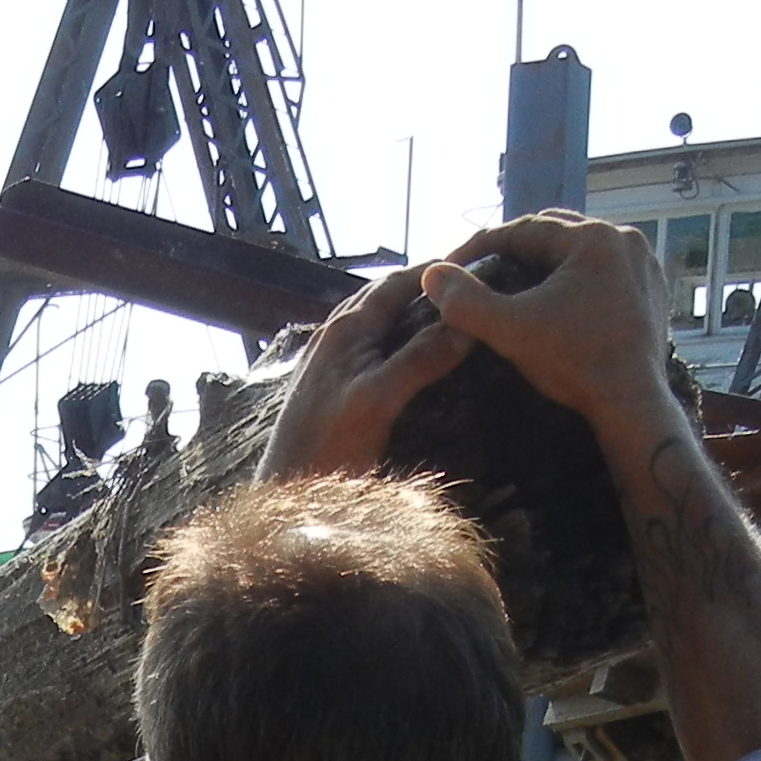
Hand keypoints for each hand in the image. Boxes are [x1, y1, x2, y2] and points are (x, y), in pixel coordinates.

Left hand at [257, 265, 476, 480]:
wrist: (286, 494)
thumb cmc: (328, 450)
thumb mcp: (379, 401)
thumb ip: (419, 360)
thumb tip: (464, 326)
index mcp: (346, 329)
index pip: (396, 283)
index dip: (434, 271)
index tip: (475, 265)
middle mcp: (331, 336)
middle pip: (382, 297)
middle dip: (421, 288)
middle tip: (464, 290)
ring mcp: (325, 360)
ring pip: (371, 321)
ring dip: (404, 312)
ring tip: (441, 316)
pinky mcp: (324, 386)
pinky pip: (364, 346)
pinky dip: (390, 339)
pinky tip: (404, 356)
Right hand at [417, 214, 677, 440]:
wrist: (633, 406)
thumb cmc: (575, 366)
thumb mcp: (512, 332)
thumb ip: (466, 302)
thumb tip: (431, 273)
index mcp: (592, 238)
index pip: (522, 230)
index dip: (480, 247)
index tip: (451, 268)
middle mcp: (623, 238)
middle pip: (553, 234)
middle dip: (514, 251)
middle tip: (482, 273)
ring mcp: (642, 263)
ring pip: (579, 252)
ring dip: (546, 264)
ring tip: (516, 286)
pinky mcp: (652, 288)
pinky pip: (603, 272)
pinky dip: (576, 280)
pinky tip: (558, 301)